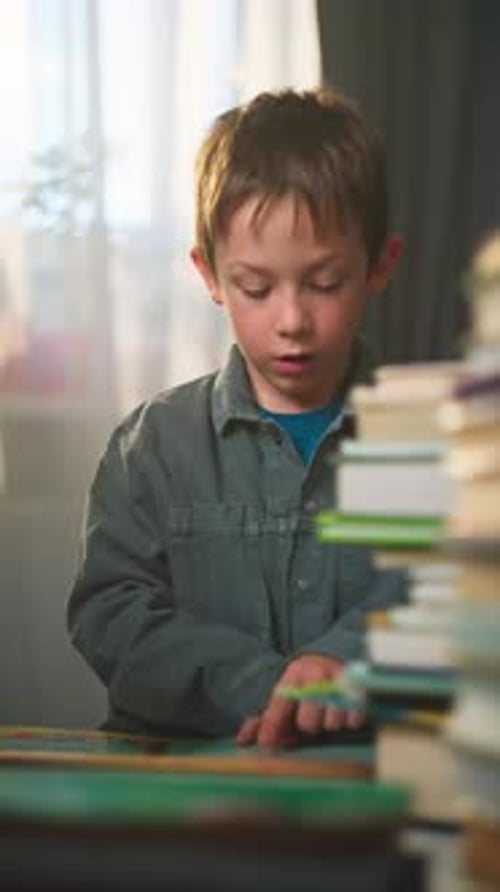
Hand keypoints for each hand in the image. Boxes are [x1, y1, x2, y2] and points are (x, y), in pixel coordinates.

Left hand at [235, 654, 363, 748]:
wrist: (334, 659)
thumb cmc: (305, 685)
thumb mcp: (285, 695)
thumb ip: (265, 718)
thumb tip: (243, 739)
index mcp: (294, 674)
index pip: (281, 703)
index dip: (272, 725)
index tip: (266, 743)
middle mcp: (317, 674)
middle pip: (308, 722)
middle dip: (306, 726)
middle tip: (308, 720)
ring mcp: (340, 680)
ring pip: (332, 723)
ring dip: (328, 723)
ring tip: (327, 714)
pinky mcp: (361, 689)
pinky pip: (354, 719)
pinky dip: (349, 721)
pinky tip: (344, 713)